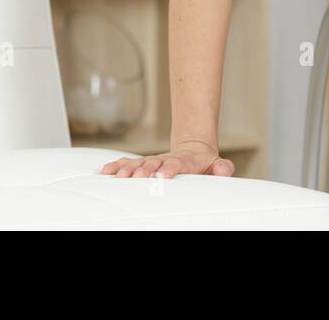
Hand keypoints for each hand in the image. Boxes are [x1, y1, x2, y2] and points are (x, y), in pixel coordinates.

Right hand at [98, 138, 234, 178]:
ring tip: (118, 176)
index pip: (176, 164)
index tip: (163, 176)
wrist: (193, 152)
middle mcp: (165, 160)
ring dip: (128, 170)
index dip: (169, 169)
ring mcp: (153, 161)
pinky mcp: (143, 165)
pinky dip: (117, 167)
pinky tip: (105, 171)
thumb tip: (223, 169)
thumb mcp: (217, 165)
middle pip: (153, 163)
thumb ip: (222, 168)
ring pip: (138, 164)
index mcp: (183, 162)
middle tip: (138, 177)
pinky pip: (128, 164)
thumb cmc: (204, 165)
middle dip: (145, 170)